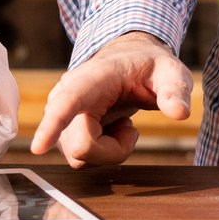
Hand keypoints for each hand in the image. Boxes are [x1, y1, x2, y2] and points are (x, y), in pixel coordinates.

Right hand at [31, 30, 192, 167]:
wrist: (129, 61)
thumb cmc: (148, 66)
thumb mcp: (170, 71)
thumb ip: (175, 90)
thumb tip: (180, 113)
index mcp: (92, 78)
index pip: (68, 102)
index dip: (53, 125)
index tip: (38, 147)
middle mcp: (68, 95)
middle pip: (81, 146)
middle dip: (112, 151)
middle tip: (132, 129)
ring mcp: (62, 115)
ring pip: (79, 156)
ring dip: (109, 151)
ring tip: (124, 125)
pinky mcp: (64, 130)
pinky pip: (80, 158)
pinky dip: (103, 153)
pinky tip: (113, 131)